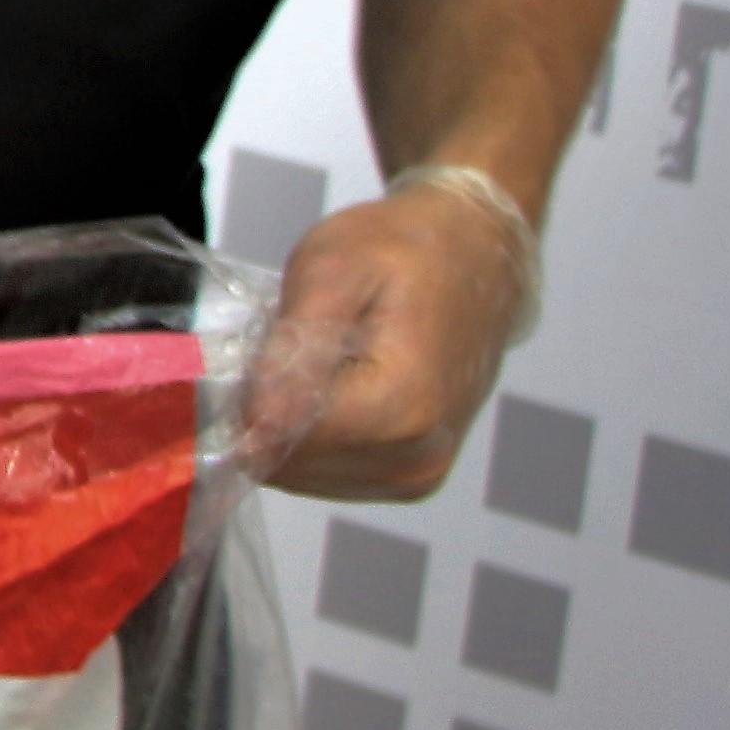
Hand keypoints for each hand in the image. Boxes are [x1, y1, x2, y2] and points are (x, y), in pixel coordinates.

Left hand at [260, 176, 535, 501]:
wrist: (479, 254)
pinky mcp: (411, 479)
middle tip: (291, 343)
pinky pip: (326, 473)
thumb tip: (255, 418)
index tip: (266, 341)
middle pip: (284, 462)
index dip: (249, 389)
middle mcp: (413, 460)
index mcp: (399, 409)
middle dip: (265, 407)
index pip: (275, 434)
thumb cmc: (406, 250)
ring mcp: (415, 477)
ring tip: (320, 360)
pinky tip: (336, 384)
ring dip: (286, 422)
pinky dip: (312, 435)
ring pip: (298, 474)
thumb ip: (292, 345)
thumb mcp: (331, 267)